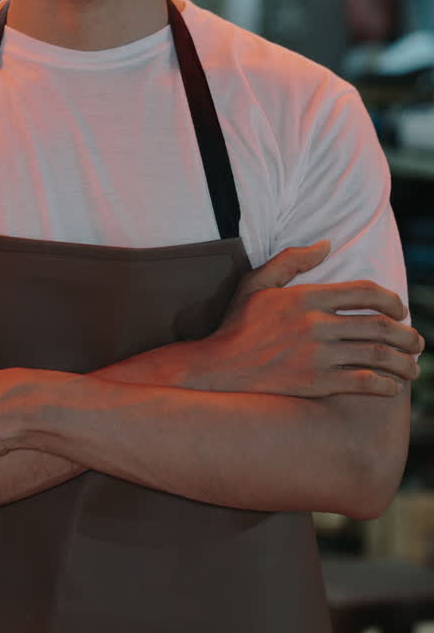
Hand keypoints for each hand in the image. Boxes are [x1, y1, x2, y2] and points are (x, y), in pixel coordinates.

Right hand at [197, 240, 423, 396]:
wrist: (217, 368)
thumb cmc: (236, 324)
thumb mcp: (256, 283)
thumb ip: (292, 260)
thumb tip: (326, 245)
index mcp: (306, 298)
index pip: (365, 292)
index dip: (391, 300)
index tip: (400, 310)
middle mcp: (316, 325)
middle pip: (379, 326)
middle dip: (407, 335)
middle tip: (417, 342)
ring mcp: (318, 356)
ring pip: (377, 355)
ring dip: (404, 361)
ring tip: (412, 367)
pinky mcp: (316, 384)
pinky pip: (363, 382)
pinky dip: (385, 385)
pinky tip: (392, 387)